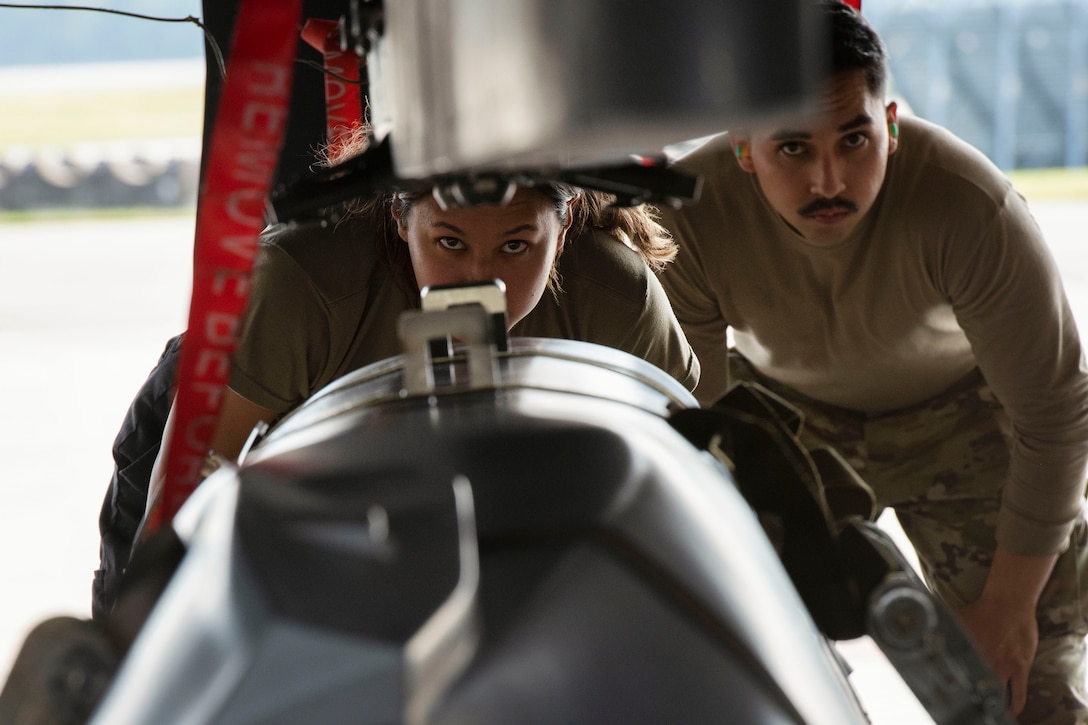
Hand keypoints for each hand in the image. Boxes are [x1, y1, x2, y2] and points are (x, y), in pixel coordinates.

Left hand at [957, 592, 1036, 714]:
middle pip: (978, 689)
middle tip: (972, 706)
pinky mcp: (1020, 667)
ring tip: (991, 711)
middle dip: (975, 699)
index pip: (960, 677)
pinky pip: (1020, 692)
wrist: (1008, 602)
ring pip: (998, 694)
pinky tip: (1013, 712)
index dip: (956, 688)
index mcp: (968, 652)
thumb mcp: (958, 621)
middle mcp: (985, 662)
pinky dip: (1016, 705)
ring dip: (995, 705)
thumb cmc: (982, 609)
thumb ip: (947, 632)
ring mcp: (1004, 666)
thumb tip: (928, 634)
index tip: (954, 695)